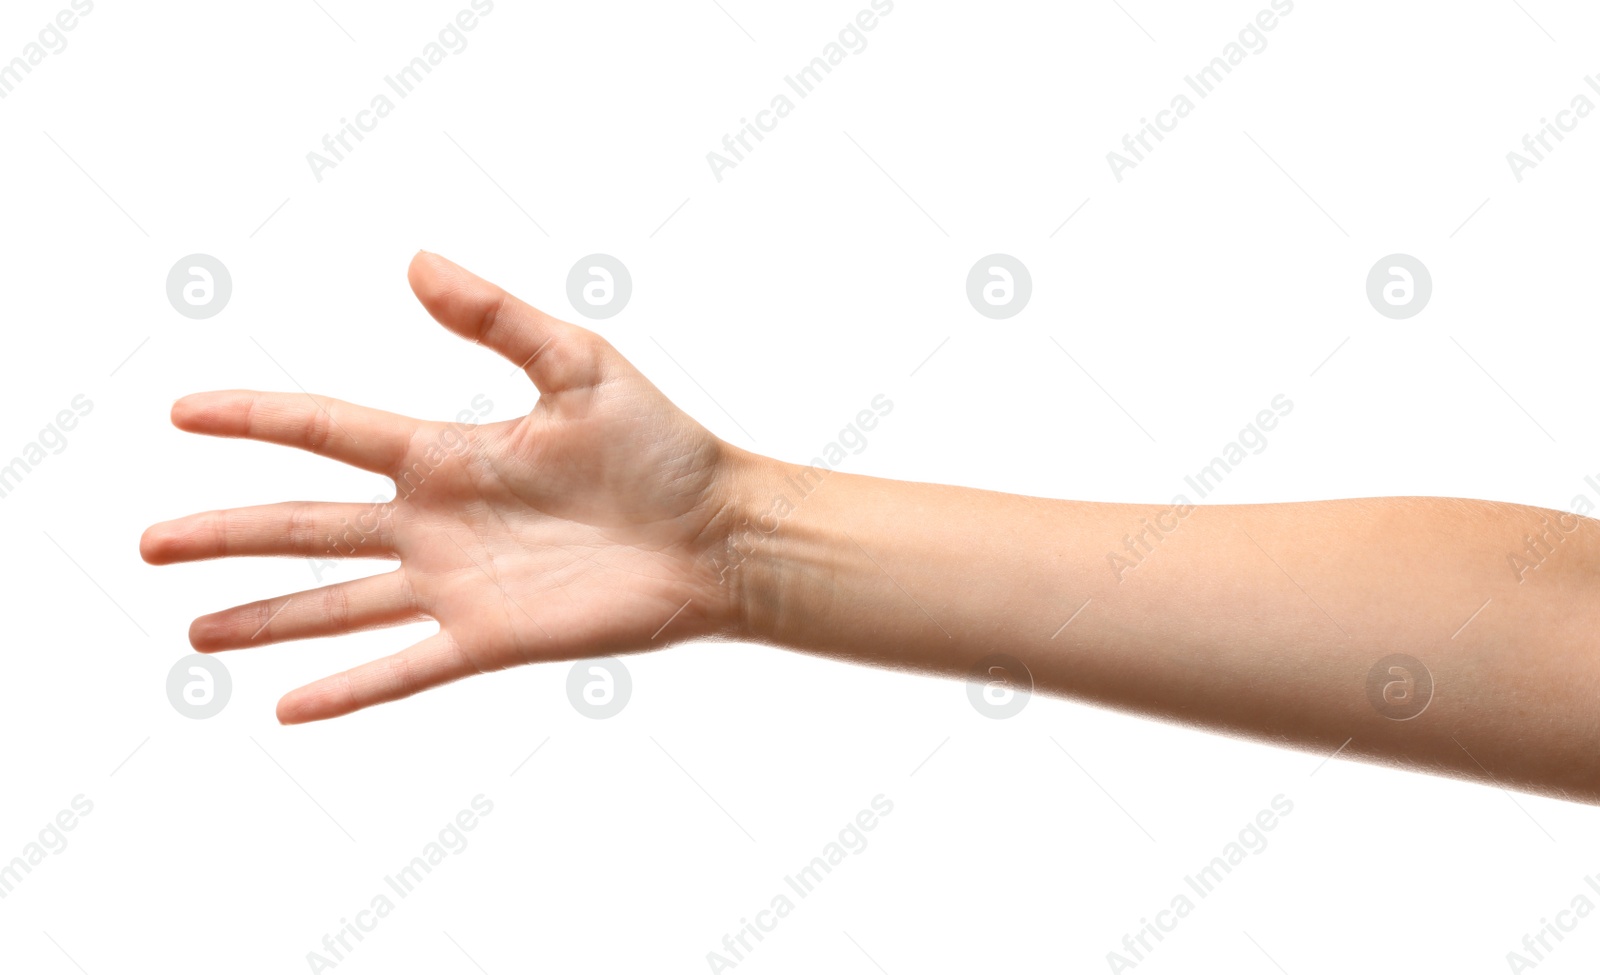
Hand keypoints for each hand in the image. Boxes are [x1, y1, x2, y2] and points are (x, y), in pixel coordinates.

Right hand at [142, 252, 752, 723]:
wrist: (719, 533)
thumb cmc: (661, 445)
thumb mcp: (578, 365)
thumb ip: (497, 319)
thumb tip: (416, 259)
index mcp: (450, 452)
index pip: (330, 430)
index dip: (256, 419)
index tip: (183, 411)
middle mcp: (438, 521)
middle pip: (311, 526)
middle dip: (229, 534)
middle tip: (150, 543)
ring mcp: (459, 584)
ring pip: (338, 603)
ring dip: (266, 617)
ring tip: (195, 630)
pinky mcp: (492, 639)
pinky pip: (405, 668)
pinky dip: (349, 688)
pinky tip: (286, 706)